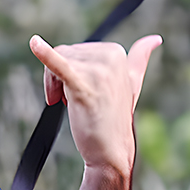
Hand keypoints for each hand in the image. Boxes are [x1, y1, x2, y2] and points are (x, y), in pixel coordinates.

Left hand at [31, 34, 160, 176]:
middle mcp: (109, 57)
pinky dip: (44, 54)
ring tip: (67, 104)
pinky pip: (59, 65)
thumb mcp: (132, 83)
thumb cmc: (115, 118)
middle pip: (65, 53)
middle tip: (70, 101)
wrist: (111, 151)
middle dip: (60, 77)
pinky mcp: (83, 86)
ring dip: (54, 84)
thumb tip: (155, 38)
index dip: (71, 71)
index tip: (78, 91)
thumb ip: (140, 58)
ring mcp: (97, 71)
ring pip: (57, 60)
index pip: (76, 51)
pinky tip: (34, 43)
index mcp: (117, 52)